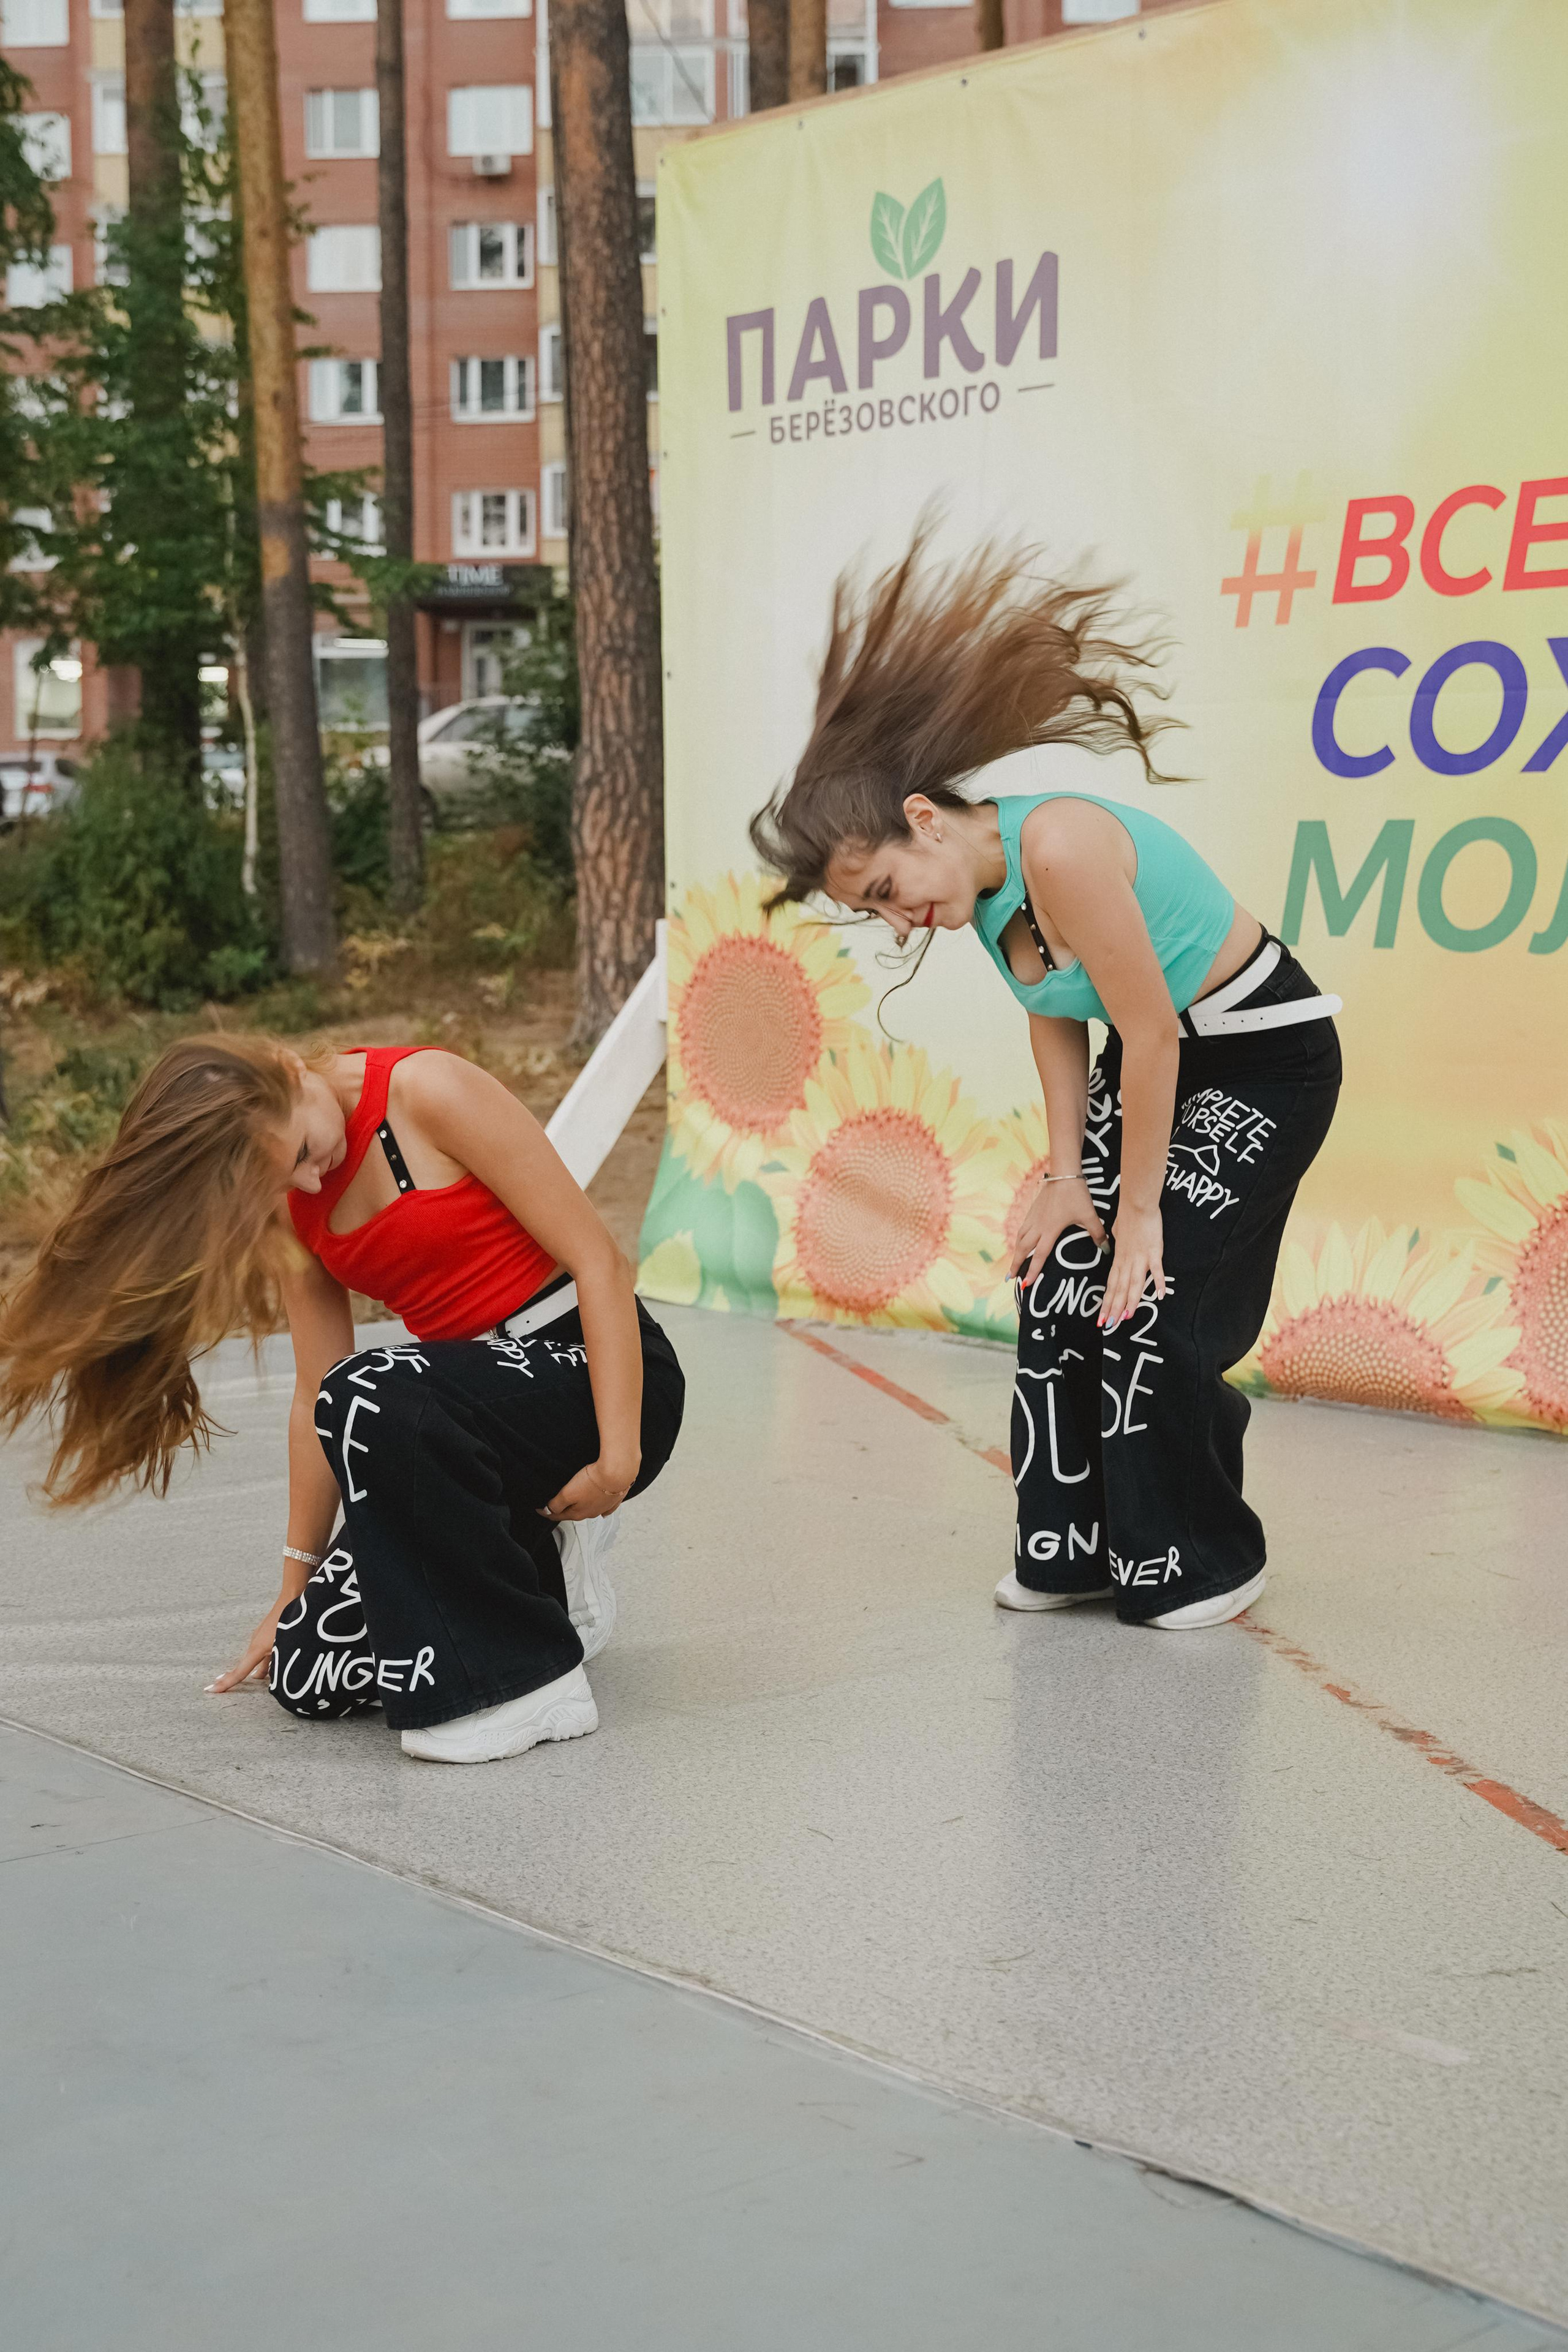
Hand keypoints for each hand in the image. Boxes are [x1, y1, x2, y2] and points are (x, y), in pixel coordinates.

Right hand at [207, 1591, 286, 1693]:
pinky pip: (261, 1652)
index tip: (210, 1689)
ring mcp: (260, 1636)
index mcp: (257, 1649)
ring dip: (249, 1671)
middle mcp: (255, 1643)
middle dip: (231, 1677)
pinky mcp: (268, 1632)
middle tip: (216, 1686)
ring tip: (246, 1682)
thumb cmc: (290, 1621)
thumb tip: (266, 1677)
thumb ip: (275, 1664)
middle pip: (242, 1666)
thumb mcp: (284, 1646)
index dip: (226, 1683)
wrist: (294, 1595)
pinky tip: (266, 1668)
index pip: (239, 1672)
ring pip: (253, 1659)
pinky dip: (261, 1663)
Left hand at [540, 1457, 636, 1524]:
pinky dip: (599, 1504)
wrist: (617, 1472)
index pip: (558, 1515)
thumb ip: (556, 1504)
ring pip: (589, 1508)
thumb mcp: (568, 1493)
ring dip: (581, 1506)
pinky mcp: (614, 1498)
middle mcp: (591, 1513)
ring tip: (575, 1501)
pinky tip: (598, 1502)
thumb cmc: (593, 1481)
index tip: (539, 1510)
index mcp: (578, 1513)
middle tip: (556, 1504)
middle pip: (574, 1513)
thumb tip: (548, 1511)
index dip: (546, 1512)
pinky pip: (605, 1505)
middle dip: (564, 1510)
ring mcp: (604, 1507)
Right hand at [1015, 1173, 1107, 1283]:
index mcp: (1050, 1230)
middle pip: (1023, 1249)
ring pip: (1020, 1238)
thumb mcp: (1089, 1215)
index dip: (1032, 1271)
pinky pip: (1022, 1228)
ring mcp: (1033, 1217)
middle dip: (1016, 1264)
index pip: (1039, 1255)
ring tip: (1012, 1264)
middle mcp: (1038, 1226)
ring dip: (1015, 1252)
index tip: (1026, 1284)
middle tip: (1010, 1278)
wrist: (1064, 1174)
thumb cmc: (1077, 1195)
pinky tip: (1019, 1242)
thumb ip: (1097, 1233)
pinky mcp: (1033, 1210)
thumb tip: (1105, 1250)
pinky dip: (1018, 1239)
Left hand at [1098, 1204, 1165, 1330]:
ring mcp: (1140, 1257)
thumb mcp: (1116, 1230)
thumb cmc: (1127, 1216)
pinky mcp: (1153, 1251)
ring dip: (1130, 1301)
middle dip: (1114, 1308)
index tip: (1101, 1317)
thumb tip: (1114, 1240)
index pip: (1111, 1285)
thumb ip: (1116, 1240)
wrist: (1137, 1203)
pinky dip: (1157, 1282)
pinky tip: (1159, 1296)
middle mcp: (1127, 1261)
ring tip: (1127, 1318)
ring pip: (1133, 1284)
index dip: (1107, 1302)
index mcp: (1118, 1258)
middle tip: (1109, 1325)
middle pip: (1120, 1289)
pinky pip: (1155, 1270)